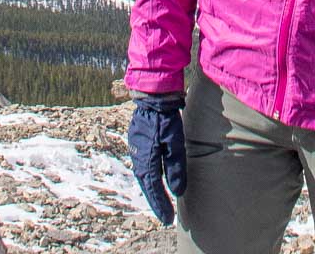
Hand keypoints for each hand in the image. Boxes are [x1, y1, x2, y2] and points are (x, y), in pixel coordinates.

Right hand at [127, 95, 186, 224]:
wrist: (152, 95)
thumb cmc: (166, 118)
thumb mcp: (174, 142)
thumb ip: (176, 167)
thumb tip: (178, 191)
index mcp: (146, 160)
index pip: (154, 189)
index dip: (161, 205)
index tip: (168, 219)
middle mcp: (138, 157)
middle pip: (147, 185)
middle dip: (156, 201)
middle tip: (165, 215)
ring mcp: (136, 148)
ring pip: (143, 175)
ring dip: (151, 189)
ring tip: (160, 200)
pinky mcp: (137, 140)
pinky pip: (142, 165)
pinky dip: (149, 176)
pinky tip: (154, 177)